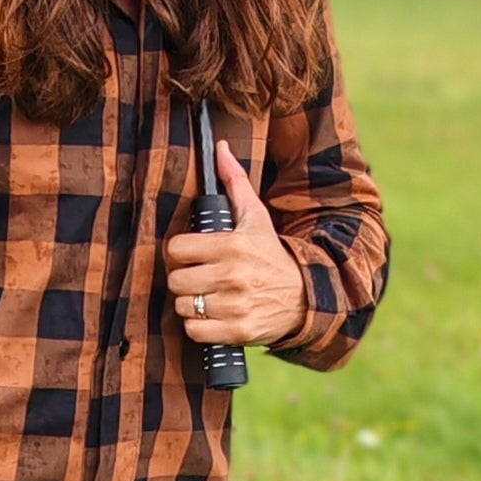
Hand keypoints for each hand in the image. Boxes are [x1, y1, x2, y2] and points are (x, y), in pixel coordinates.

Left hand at [165, 140, 309, 351]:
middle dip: (183, 279)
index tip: (189, 255)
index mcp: (233, 245)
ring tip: (206, 296)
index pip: (176, 250)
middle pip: (176, 280)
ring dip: (190, 304)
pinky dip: (199, 327)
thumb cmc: (272, 254)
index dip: (178, 253)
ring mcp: (235, 305)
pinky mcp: (238, 331)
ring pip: (183, 306)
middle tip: (197, 277)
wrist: (305, 297)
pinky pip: (195, 332)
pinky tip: (212, 316)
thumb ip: (235, 183)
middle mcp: (233, 275)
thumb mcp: (256, 217)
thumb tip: (220, 148)